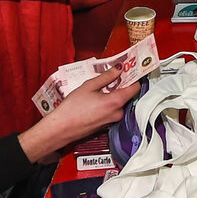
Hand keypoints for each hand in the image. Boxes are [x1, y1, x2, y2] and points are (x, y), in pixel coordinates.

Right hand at [17, 67, 137, 162]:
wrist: (60, 129)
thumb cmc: (72, 109)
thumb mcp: (89, 86)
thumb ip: (107, 76)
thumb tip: (119, 68)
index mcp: (116, 102)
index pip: (135, 88)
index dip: (133, 77)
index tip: (130, 70)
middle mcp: (117, 113)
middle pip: (127, 96)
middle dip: (121, 86)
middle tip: (112, 76)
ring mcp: (112, 121)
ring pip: (118, 104)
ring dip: (112, 95)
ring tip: (99, 88)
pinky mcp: (105, 126)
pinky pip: (111, 111)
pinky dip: (107, 104)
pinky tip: (95, 100)